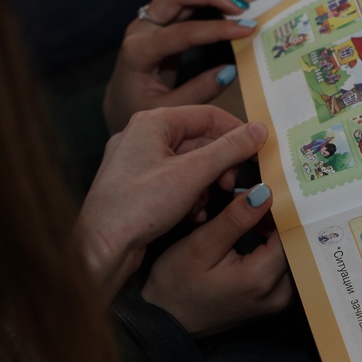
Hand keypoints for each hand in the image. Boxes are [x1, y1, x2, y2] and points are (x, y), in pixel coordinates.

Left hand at [75, 106, 268, 297]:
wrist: (101, 246)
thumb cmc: (139, 206)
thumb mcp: (193, 174)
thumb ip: (230, 149)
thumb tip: (260, 129)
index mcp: (151, 122)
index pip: (207, 115)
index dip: (236, 132)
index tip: (258, 151)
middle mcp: (141, 136)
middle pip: (199, 141)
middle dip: (219, 166)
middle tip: (230, 186)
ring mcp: (137, 163)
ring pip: (189, 165)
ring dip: (205, 186)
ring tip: (203, 207)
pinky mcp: (137, 187)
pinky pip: (174, 182)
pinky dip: (189, 197)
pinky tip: (192, 216)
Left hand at [104, 0, 258, 133]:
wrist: (118, 102)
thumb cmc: (139, 107)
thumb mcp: (168, 108)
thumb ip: (198, 91)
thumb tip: (229, 71)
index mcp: (138, 52)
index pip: (183, 31)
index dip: (218, 28)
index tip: (247, 29)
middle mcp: (140, 29)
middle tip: (246, 6)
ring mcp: (147, 22)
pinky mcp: (158, 22)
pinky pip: (181, 0)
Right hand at [141, 183, 293, 334]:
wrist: (167, 321)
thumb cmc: (177, 284)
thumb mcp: (201, 245)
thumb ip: (235, 219)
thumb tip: (266, 193)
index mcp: (262, 278)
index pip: (290, 232)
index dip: (282, 208)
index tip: (271, 189)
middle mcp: (280, 294)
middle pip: (295, 245)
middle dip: (280, 221)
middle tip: (260, 200)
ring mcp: (279, 301)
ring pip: (292, 255)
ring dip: (278, 235)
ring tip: (255, 218)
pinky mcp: (273, 302)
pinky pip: (284, 268)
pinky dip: (274, 250)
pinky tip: (257, 237)